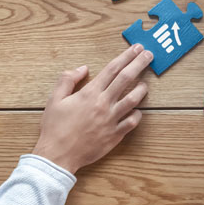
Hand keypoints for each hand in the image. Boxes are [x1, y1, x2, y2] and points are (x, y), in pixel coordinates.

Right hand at [32, 44, 151, 173]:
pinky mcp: (115, 135)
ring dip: (141, 89)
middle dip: (140, 64)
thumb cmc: (54, 127)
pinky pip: (132, 122)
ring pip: (133, 99)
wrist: (57, 156)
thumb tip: (83, 68)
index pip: (112, 69)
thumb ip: (67, 80)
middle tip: (149, 55)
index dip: (126, 56)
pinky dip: (137, 114)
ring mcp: (111, 119)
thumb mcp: (54, 99)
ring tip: (145, 83)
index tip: (136, 48)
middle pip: (126, 78)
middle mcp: (103, 103)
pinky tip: (137, 110)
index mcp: (89, 93)